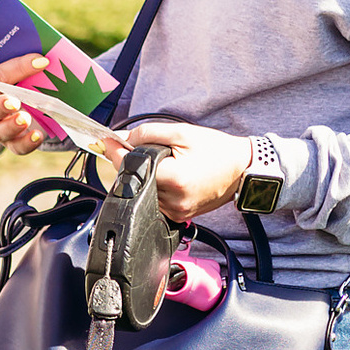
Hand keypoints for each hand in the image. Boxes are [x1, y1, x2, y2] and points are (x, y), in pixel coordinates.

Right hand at [0, 55, 53, 153]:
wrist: (24, 102)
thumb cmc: (16, 83)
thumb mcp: (18, 71)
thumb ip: (25, 65)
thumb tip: (42, 61)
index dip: (16, 69)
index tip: (38, 63)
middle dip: (0, 106)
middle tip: (14, 102)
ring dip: (12, 126)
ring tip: (25, 119)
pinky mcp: (12, 142)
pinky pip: (17, 147)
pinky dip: (28, 143)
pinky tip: (38, 135)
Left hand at [125, 121, 251, 222]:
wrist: (242, 170)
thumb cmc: (217, 151)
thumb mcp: (182, 133)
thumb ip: (148, 133)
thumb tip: (123, 138)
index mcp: (174, 179)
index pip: (131, 166)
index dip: (115, 152)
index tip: (107, 141)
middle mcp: (174, 200)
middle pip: (135, 181)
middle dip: (131, 163)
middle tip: (137, 147)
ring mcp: (177, 211)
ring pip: (144, 193)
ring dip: (144, 176)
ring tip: (164, 162)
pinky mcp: (180, 216)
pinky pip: (156, 201)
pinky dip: (156, 187)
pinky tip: (169, 175)